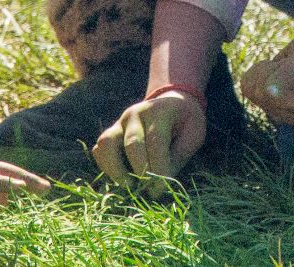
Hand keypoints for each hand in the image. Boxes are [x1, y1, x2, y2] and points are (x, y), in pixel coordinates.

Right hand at [90, 92, 205, 194]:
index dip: (158, 168)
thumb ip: (180, 154)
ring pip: (107, 144)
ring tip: (130, 185)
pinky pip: (100, 148)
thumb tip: (161, 181)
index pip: (155, 141)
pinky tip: (121, 177)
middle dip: (140, 172)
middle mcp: (135, 114)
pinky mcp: (111, 132)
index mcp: (158, 111)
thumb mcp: (194, 133)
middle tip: (150, 191)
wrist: (171, 102)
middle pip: (132, 144)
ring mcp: (120, 121)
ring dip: (115, 169)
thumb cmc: (185, 120)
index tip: (161, 189)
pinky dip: (105, 166)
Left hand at [240, 26, 293, 126]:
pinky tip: (273, 72)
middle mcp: (288, 115)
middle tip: (286, 65)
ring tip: (281, 69)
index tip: (290, 63)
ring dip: (262, 70)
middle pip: (257, 91)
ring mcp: (274, 112)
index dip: (273, 71)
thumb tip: (268, 93)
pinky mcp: (264, 105)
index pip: (267, 92)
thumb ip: (288, 75)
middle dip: (268, 70)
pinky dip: (256, 72)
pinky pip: (246, 86)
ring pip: (249, 88)